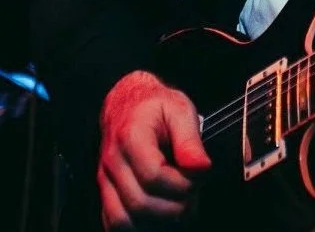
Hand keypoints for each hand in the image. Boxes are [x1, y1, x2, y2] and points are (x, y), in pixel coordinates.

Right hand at [98, 69, 210, 229]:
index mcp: (131, 136)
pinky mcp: (105, 192)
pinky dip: (137, 227)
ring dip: (156, 222)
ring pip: (122, 219)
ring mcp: (105, 179)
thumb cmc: (156, 106)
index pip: (153, 175)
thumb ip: (190, 141)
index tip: (199, 178)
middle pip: (139, 202)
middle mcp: (113, 161)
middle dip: (173, 207)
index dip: (181, 184)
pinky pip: (114, 222)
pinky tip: (161, 217)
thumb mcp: (180, 110)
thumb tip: (202, 168)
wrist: (129, 103)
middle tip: (194, 197)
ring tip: (180, 209)